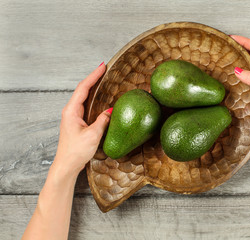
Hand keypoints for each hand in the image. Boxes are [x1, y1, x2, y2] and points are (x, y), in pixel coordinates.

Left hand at [53, 62, 111, 176]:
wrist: (66, 164)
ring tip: (102, 78)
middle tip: (104, 69)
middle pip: (82, 89)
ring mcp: (72, 116)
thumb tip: (110, 110)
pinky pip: (85, 104)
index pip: (84, 88)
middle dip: (93, 78)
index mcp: (72, 111)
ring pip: (83, 96)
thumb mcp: (93, 135)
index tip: (103, 66)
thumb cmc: (76, 151)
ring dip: (92, 86)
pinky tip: (99, 97)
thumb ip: (102, 121)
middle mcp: (70, 111)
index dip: (94, 76)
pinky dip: (92, 97)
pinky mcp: (76, 121)